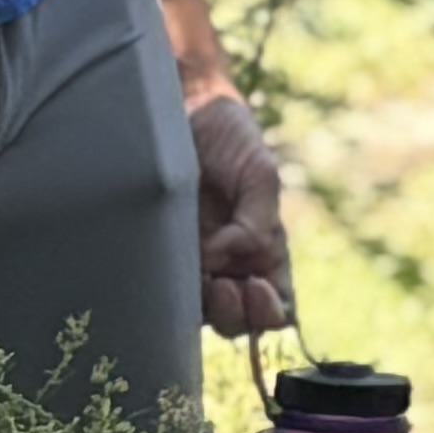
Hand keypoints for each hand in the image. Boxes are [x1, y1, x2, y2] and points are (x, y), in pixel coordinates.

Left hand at [184, 90, 292, 339]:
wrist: (183, 110)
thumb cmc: (231, 140)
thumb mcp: (260, 174)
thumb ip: (257, 221)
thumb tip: (227, 261)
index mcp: (265, 252)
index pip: (278, 305)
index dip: (270, 310)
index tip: (256, 287)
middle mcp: (230, 268)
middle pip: (240, 322)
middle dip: (236, 314)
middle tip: (225, 284)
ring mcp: (192, 267)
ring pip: (202, 316)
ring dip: (204, 307)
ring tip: (201, 275)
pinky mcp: (155, 258)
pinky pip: (164, 292)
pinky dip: (168, 293)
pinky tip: (168, 271)